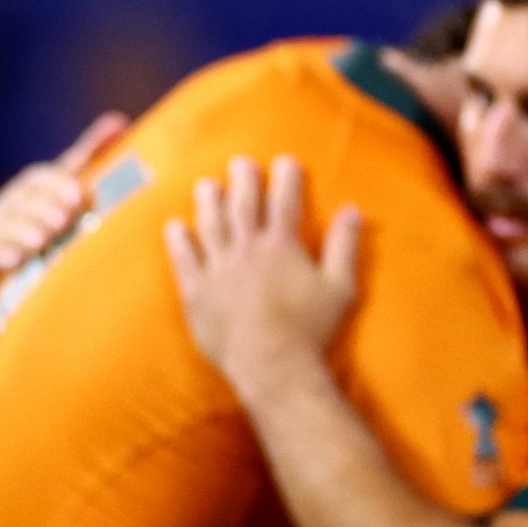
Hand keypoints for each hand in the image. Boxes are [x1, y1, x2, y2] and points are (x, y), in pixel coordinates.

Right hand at [0, 112, 127, 288]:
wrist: (5, 247)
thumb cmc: (43, 209)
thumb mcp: (62, 183)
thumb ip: (86, 154)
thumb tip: (119, 120)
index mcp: (31, 186)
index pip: (42, 179)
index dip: (58, 185)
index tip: (77, 196)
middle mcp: (10, 203)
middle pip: (24, 203)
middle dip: (42, 210)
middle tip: (62, 220)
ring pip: (6, 227)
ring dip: (23, 233)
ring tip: (40, 240)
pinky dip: (1, 256)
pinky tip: (13, 261)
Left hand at [163, 156, 362, 396]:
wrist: (271, 365)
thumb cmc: (309, 330)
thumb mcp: (340, 288)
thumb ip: (344, 246)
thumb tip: (353, 210)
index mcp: (281, 246)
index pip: (284, 202)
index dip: (286, 179)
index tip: (285, 161)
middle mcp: (246, 250)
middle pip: (242, 206)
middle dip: (243, 180)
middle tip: (241, 162)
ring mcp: (219, 270)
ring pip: (210, 226)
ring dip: (208, 202)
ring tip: (206, 185)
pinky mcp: (197, 293)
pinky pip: (184, 260)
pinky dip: (178, 242)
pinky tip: (174, 227)